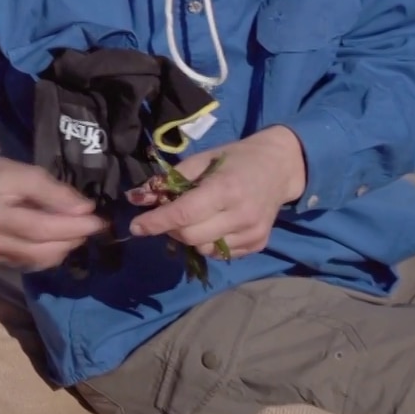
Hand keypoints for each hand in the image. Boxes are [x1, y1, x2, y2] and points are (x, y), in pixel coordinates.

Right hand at [0, 148, 106, 270]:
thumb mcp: (24, 172)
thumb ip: (53, 191)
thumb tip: (85, 209)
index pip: (41, 229)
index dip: (73, 226)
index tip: (99, 220)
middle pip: (43, 250)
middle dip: (72, 238)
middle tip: (92, 225)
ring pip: (41, 261)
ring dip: (64, 247)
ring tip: (75, 229)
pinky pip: (33, 263)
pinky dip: (51, 252)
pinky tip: (58, 238)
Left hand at [127, 126, 306, 259]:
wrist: (279, 167)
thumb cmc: (234, 159)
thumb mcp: (200, 160)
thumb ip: (169, 180)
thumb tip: (136, 197)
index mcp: (225, 189)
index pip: (184, 214)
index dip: (156, 222)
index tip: (135, 227)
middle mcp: (241, 215)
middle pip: (191, 236)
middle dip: (170, 229)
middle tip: (167, 215)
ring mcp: (253, 232)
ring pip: (204, 249)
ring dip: (189, 237)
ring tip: (193, 218)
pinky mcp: (259, 244)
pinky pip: (221, 254)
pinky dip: (208, 243)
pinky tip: (212, 225)